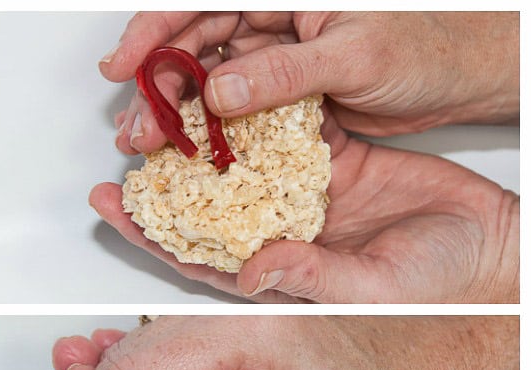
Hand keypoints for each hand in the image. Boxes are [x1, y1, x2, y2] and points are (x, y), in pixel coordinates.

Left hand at [90, 108, 518, 302]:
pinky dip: (260, 108)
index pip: (200, 257)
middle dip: (164, 177)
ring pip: (243, 161)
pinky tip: (229, 89)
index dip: (153, 235)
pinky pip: (288, 127)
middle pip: (207, 205)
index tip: (112, 208)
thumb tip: (251, 273)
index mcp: (280, 275)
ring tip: (166, 103)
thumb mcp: (371, 289)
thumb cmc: (439, 289)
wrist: (489, 253)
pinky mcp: (336, 158)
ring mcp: (308, 194)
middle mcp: (284, 234)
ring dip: (204, 135)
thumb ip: (311, 280)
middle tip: (125, 142)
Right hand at [101, 11, 518, 154]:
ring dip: (179, 114)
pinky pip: (238, 108)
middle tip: (134, 128)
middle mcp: (274, 19)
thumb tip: (219, 94)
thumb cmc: (425, 46)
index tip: (120, 66)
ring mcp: (277, 58)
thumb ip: (283, 73)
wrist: (456, 75)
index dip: (153, 31)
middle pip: (196, 48)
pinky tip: (193, 148)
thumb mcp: (353, 54)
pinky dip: (213, 129)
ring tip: (151, 145)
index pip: (202, 3)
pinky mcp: (286, 91)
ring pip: (211, 83)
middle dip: (159, 87)